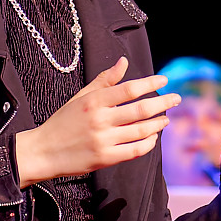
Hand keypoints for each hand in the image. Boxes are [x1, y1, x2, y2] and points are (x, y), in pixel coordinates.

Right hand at [14, 57, 176, 185]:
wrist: (44, 151)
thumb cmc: (64, 121)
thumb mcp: (81, 96)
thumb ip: (105, 80)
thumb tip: (124, 62)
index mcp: (94, 101)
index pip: (129, 89)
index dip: (150, 83)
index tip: (164, 79)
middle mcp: (100, 119)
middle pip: (140, 109)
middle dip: (163, 102)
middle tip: (176, 98)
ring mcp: (103, 140)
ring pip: (141, 130)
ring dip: (158, 123)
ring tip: (165, 118)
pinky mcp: (105, 159)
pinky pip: (135, 150)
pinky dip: (148, 143)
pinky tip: (153, 137)